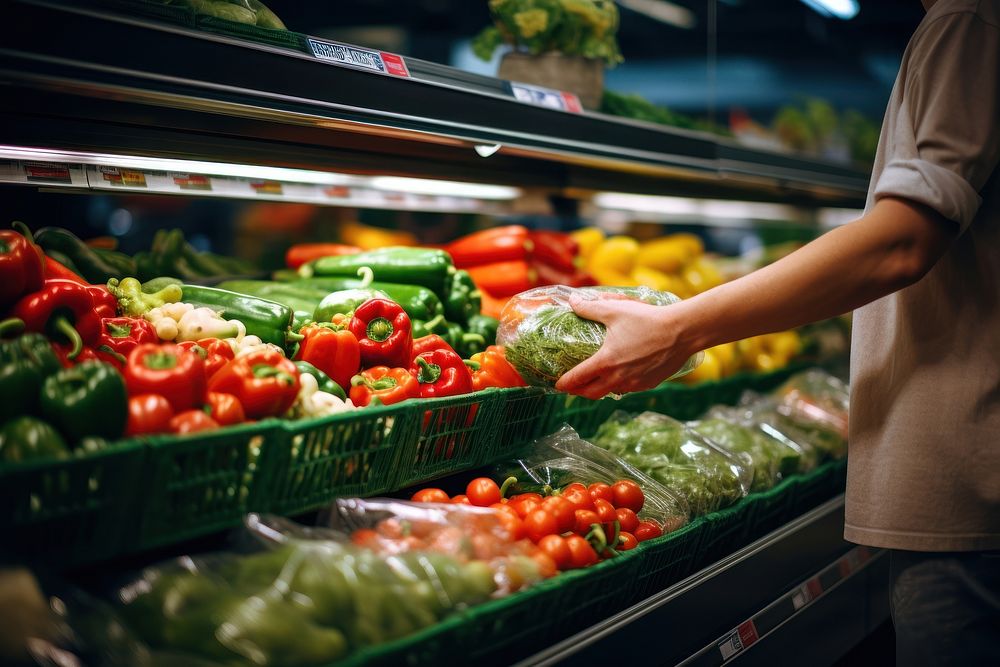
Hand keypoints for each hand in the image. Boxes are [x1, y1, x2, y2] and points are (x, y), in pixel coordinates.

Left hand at [554, 294, 693, 398]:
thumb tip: (572, 301)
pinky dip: (618, 386)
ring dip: (598, 389)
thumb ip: (589, 308)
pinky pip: (628, 389)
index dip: (564, 383)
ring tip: (594, 381)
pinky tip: (618, 377)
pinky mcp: (648, 384)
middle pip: (590, 394)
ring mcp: (634, 383)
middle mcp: (617, 378)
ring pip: (610, 393)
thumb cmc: (647, 319)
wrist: (681, 332)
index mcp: (605, 362)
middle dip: (578, 392)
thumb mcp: (614, 310)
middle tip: (571, 387)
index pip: (577, 379)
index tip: (556, 384)